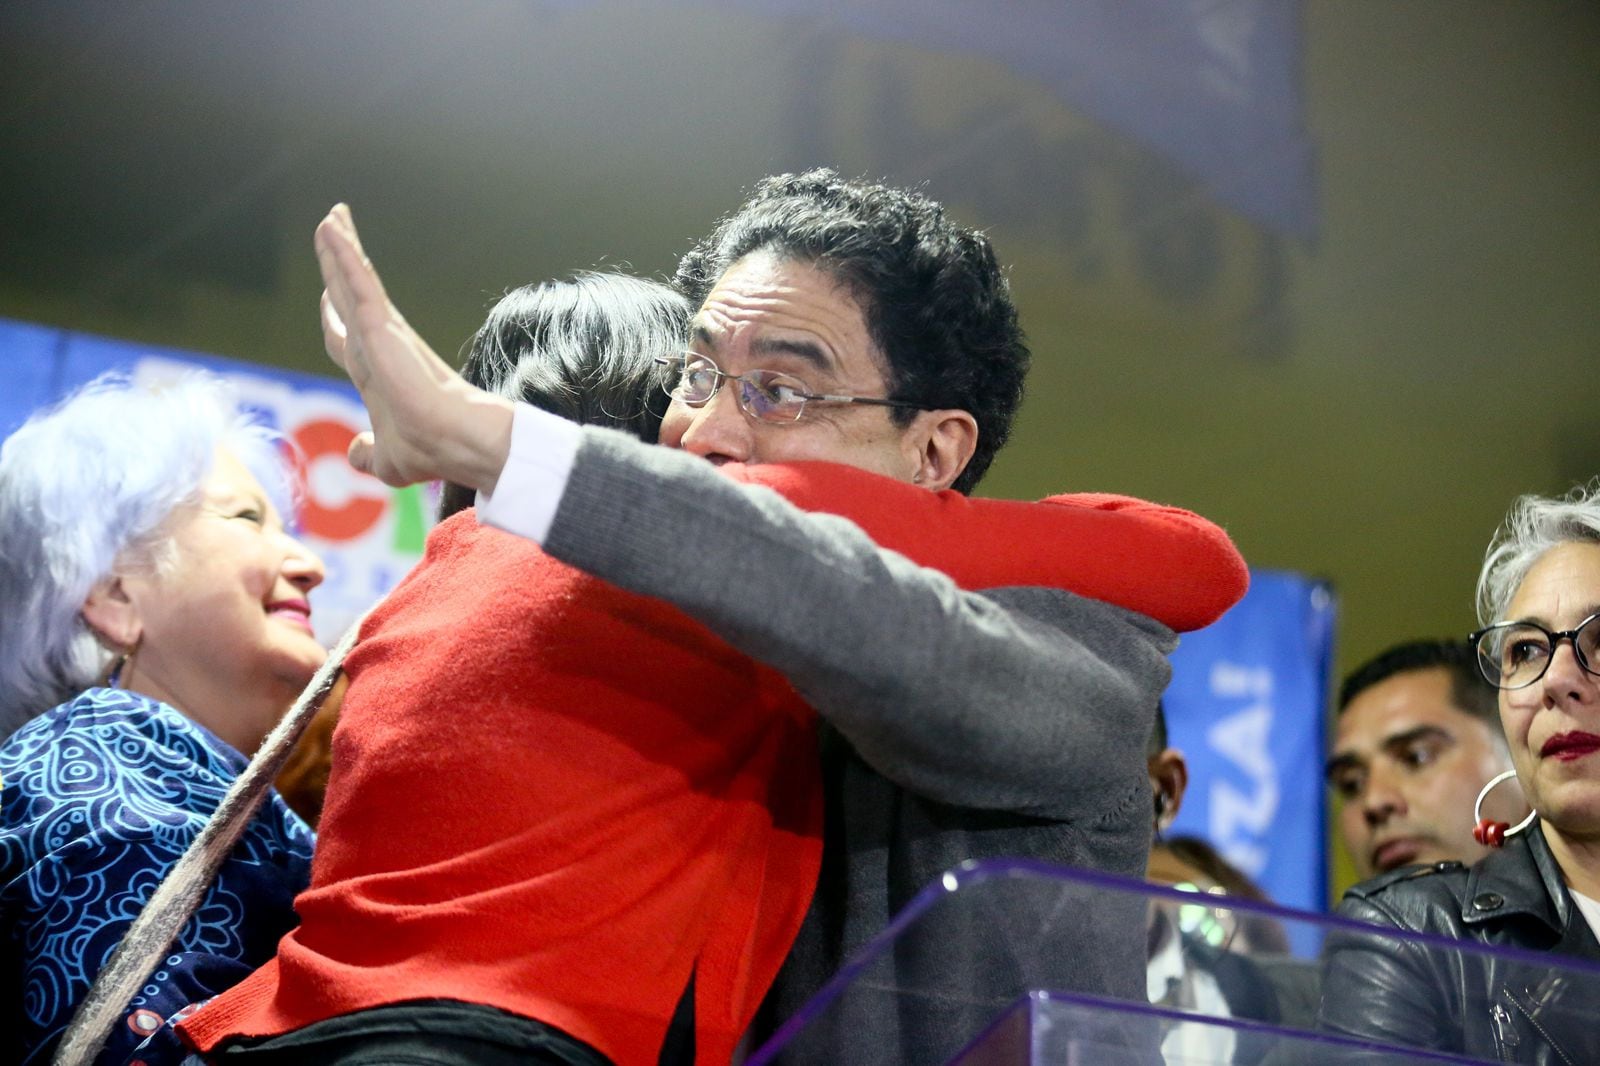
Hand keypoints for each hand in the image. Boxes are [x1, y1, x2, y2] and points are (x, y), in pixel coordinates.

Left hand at [314, 204, 512, 490]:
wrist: (452, 442)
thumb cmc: (430, 451)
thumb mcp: (386, 461)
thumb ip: (366, 454)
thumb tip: (353, 454)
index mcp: (378, 375)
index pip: (348, 337)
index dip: (335, 317)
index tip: (328, 298)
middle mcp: (380, 347)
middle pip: (348, 297)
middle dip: (336, 266)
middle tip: (331, 229)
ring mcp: (382, 333)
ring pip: (353, 281)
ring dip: (339, 247)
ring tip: (330, 216)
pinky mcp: (382, 325)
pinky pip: (358, 282)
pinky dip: (343, 255)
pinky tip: (331, 229)